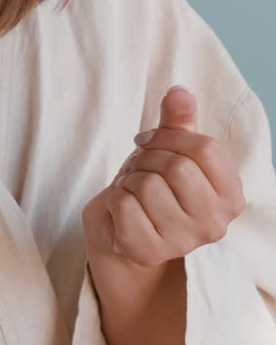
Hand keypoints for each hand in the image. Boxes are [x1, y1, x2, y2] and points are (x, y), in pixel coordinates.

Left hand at [82, 86, 245, 267]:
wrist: (122, 227)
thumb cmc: (154, 184)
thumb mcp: (170, 149)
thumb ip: (178, 121)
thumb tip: (180, 92)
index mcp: (231, 196)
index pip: (205, 148)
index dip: (170, 135)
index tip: (150, 140)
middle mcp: (215, 225)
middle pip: (177, 166)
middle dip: (148, 157)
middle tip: (140, 167)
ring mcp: (183, 242)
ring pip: (148, 185)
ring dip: (130, 178)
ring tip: (133, 188)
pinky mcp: (148, 252)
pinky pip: (124, 205)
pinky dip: (114, 197)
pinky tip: (122, 207)